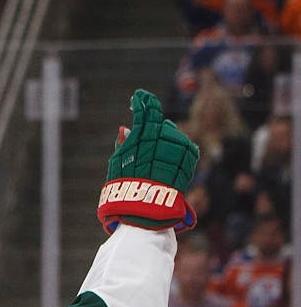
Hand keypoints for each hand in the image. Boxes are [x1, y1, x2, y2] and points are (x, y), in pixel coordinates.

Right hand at [97, 89, 199, 232]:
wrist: (147, 210)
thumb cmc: (127, 189)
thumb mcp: (118, 165)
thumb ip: (123, 144)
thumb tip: (125, 127)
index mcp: (142, 137)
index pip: (146, 111)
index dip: (142, 102)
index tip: (139, 96)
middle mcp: (161, 139)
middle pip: (159, 123)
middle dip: (152, 127)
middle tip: (145, 136)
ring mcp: (176, 148)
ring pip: (172, 134)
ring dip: (164, 139)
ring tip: (154, 155)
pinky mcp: (188, 158)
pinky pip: (183, 146)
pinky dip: (176, 149)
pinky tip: (168, 158)